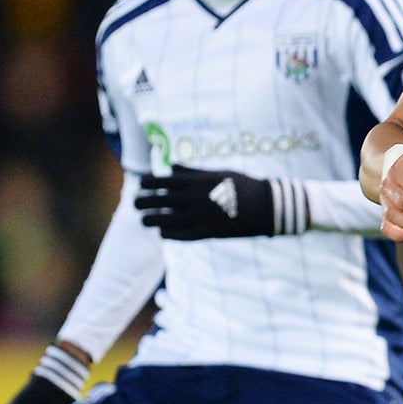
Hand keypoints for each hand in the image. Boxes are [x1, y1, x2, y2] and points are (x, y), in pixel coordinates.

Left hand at [136, 166, 290, 238]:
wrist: (266, 206)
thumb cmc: (242, 185)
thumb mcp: (217, 172)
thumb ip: (192, 172)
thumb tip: (171, 168)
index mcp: (194, 182)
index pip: (159, 181)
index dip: (146, 183)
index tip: (141, 185)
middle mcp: (192, 199)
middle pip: (156, 201)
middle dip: (142, 202)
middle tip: (136, 204)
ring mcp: (198, 217)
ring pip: (163, 220)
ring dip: (150, 220)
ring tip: (145, 220)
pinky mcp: (206, 233)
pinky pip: (179, 235)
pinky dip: (168, 233)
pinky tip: (163, 232)